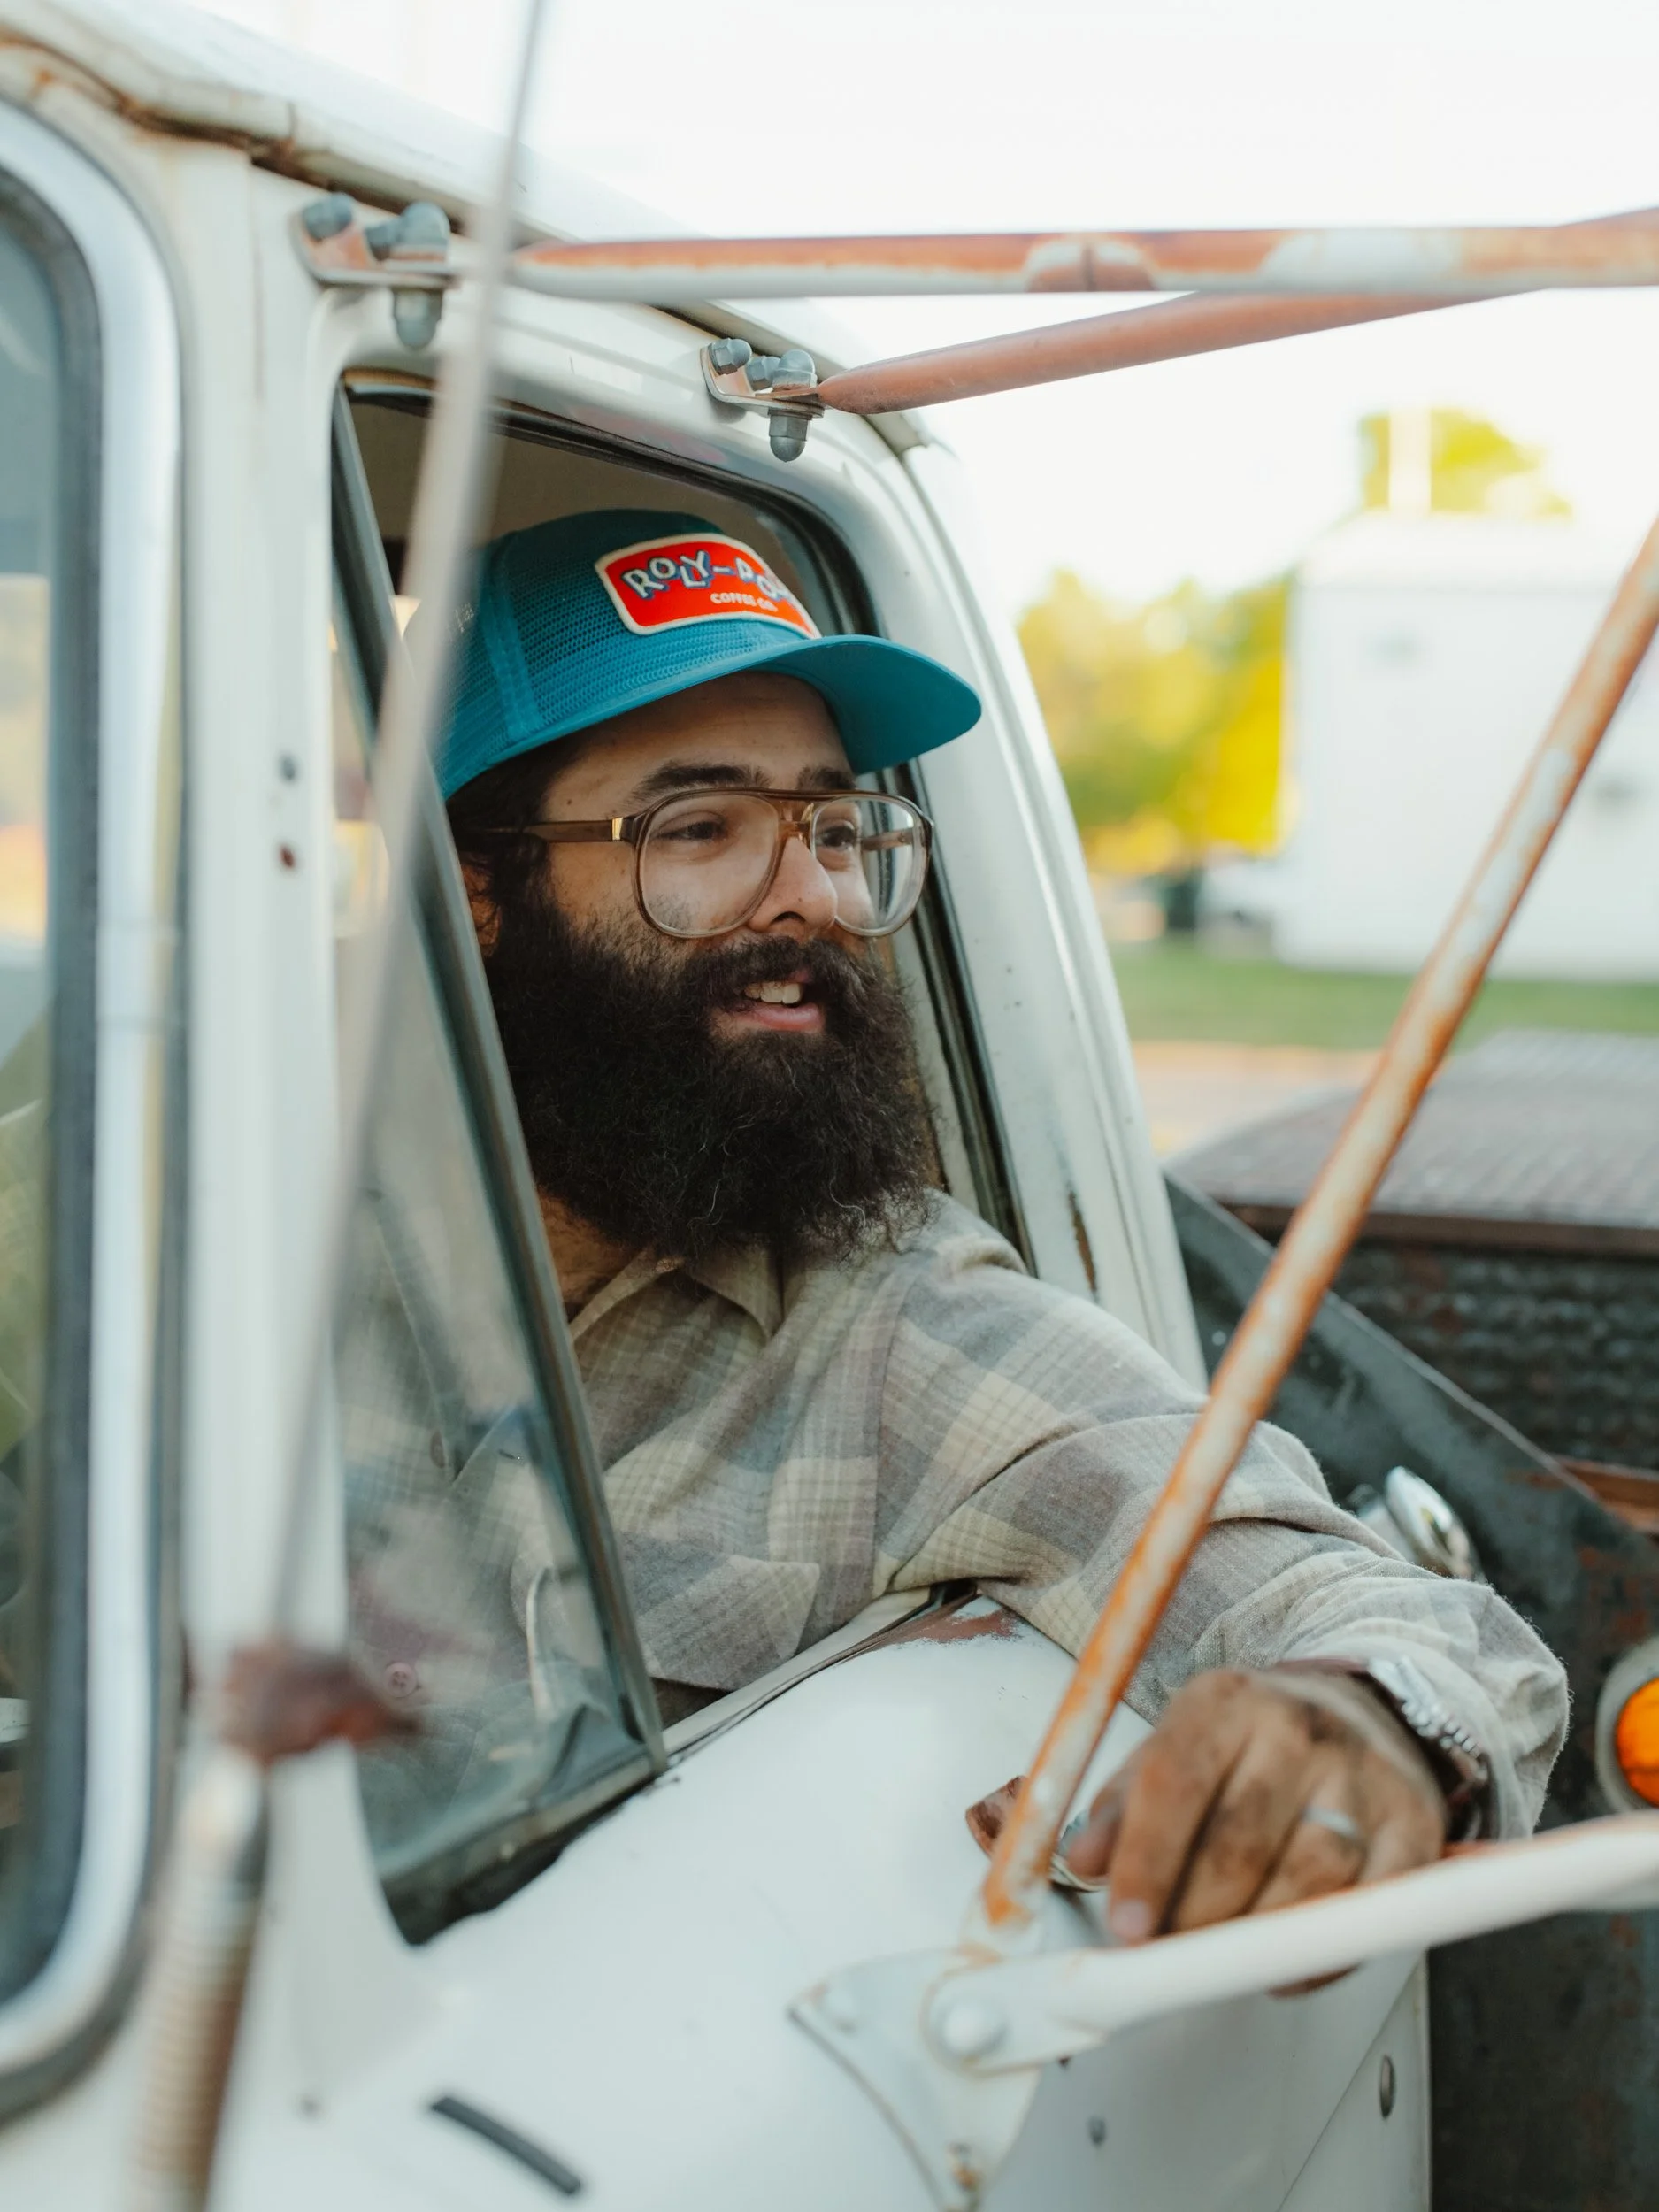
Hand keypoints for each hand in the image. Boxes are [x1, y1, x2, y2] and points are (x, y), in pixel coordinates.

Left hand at [1063, 1666, 1446, 1943]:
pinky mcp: (1415, 1827)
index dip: (1146, 1860)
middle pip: (1241, 1843)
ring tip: (1218, 1957)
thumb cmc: (1251, 1745)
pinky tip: (1282, 1964)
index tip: (1126, 1922)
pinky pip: (1370, 1912)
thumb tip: (1085, 1862)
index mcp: (1226, 1703)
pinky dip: (1322, 1955)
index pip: (1176, 1780)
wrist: (1358, 1715)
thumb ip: (1123, 1804)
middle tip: (1165, 1952)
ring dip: (1255, 1939)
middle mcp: (1299, 1729)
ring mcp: (1364, 1777)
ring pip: (1308, 1881)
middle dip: (1194, 1915)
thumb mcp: (1175, 1747)